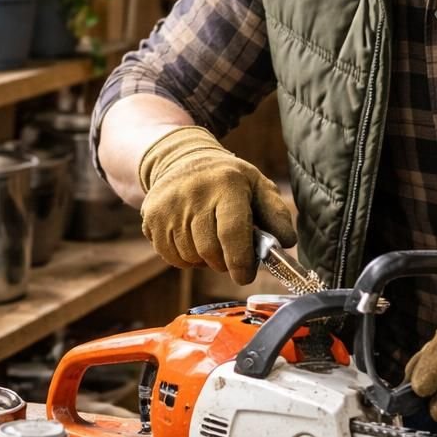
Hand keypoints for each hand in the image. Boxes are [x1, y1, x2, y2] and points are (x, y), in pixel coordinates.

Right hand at [139, 126, 295, 283]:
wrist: (181, 160)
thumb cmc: (228, 180)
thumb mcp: (258, 186)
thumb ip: (275, 214)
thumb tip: (286, 243)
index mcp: (227, 184)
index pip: (232, 233)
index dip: (240, 261)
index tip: (245, 276)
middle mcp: (194, 192)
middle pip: (210, 250)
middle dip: (224, 263)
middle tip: (231, 256)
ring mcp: (168, 205)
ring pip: (190, 256)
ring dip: (204, 260)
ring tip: (211, 242)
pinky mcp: (150, 216)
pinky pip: (171, 256)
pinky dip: (186, 258)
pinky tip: (192, 241)